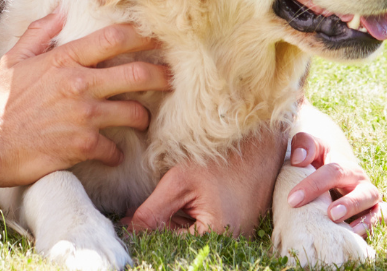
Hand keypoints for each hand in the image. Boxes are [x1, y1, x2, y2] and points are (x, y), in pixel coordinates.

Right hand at [0, 14, 171, 187]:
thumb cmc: (1, 102)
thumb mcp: (15, 59)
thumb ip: (39, 32)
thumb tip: (59, 10)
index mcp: (65, 58)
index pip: (115, 38)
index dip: (142, 35)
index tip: (158, 38)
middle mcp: (79, 83)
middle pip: (137, 73)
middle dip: (162, 75)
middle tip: (172, 78)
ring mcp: (84, 116)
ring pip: (134, 111)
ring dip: (144, 116)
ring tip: (145, 117)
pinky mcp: (83, 146)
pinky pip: (115, 148)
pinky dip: (117, 152)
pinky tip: (115, 152)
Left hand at [128, 125, 285, 236]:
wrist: (262, 142)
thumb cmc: (223, 156)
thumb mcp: (179, 181)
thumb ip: (152, 211)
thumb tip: (128, 231)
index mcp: (215, 235)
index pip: (168, 245)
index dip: (144, 234)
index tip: (124, 221)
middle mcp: (228, 242)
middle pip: (179, 244)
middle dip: (157, 228)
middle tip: (134, 210)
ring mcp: (234, 236)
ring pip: (190, 238)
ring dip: (173, 223)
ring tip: (164, 199)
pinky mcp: (236, 227)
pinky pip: (203, 229)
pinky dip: (188, 218)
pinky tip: (182, 200)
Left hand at [286, 131, 386, 236]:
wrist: (333, 178)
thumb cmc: (318, 165)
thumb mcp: (313, 151)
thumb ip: (304, 144)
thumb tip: (298, 159)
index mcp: (345, 166)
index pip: (333, 172)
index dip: (313, 185)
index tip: (293, 200)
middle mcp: (361, 183)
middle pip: (362, 192)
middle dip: (349, 204)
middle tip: (332, 215)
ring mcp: (371, 200)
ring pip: (377, 209)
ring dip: (366, 221)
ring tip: (350, 230)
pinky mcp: (376, 215)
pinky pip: (383, 221)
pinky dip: (375, 228)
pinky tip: (357, 236)